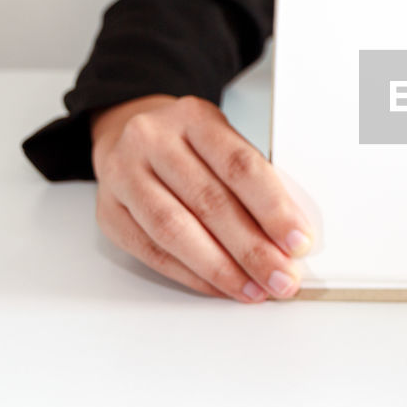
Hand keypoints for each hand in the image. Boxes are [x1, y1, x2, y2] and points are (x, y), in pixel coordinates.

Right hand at [90, 95, 313, 301]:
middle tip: (281, 278)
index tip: (298, 242)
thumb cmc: (189, 145)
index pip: (240, 166)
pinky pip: (151, 251)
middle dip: (252, 249)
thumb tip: (287, 237)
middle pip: (209, 202)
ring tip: (253, 289)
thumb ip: (253, 182)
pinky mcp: (108, 211)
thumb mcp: (224, 141)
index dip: (273, 209)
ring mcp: (124, 175)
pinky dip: (191, 275)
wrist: (128, 132)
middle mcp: (153, 140)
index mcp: (194, 117)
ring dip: (221, 269)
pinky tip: (220, 286)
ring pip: (174, 230)